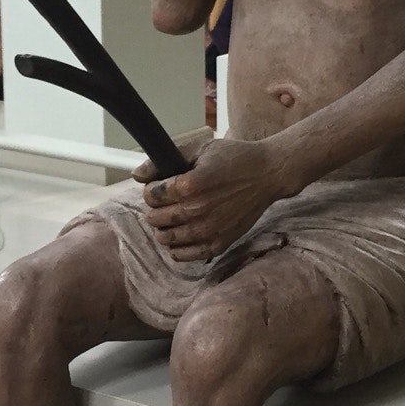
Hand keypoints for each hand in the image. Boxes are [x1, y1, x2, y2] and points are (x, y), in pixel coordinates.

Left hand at [136, 132, 289, 261]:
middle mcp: (196, 211)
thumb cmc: (234, 158)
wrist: (267, 175)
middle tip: (166, 202)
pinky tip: (183, 233)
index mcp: (189, 185)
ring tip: (174, 217)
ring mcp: (207, 230)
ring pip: (165, 238)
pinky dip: (178, 247)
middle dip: (156, 208)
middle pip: (154, 218)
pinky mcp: (218, 243)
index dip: (152, 189)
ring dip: (164, 228)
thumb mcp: (199, 150)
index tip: (160, 186)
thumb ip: (164, 161)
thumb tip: (137, 175)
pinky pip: (184, 255)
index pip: (151, 196)